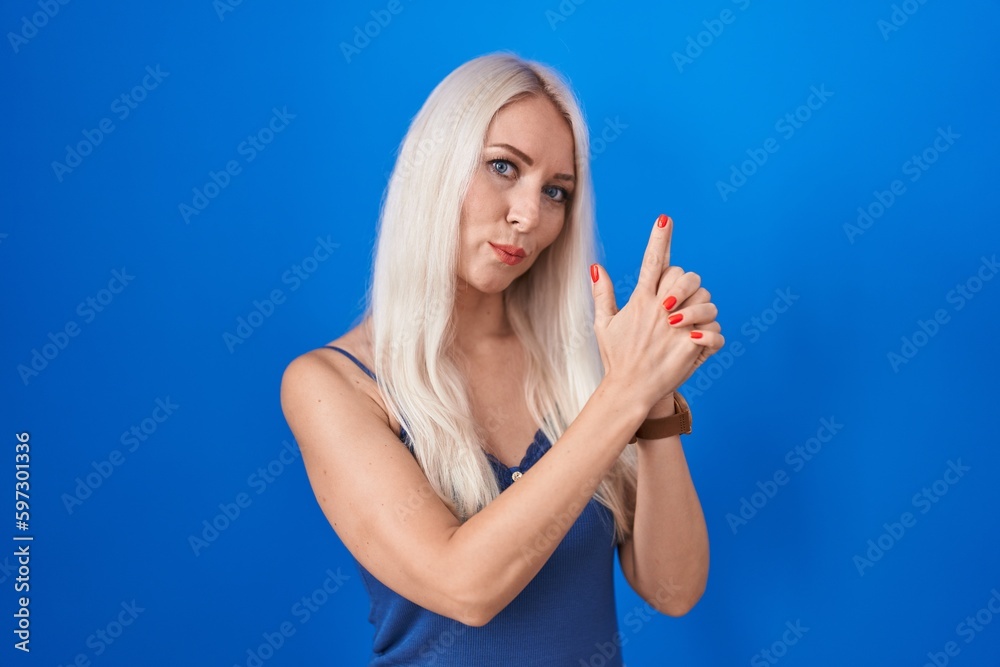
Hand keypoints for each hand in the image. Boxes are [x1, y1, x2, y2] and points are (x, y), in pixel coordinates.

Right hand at [590, 213, 722, 412]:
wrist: (630, 390)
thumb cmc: (616, 358)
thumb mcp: (604, 324)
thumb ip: (602, 294)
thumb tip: (595, 267)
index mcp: (640, 302)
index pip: (651, 262)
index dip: (659, 238)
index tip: (665, 218)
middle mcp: (660, 310)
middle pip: (685, 275)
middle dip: (687, 282)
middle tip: (679, 299)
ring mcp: (677, 327)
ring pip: (706, 300)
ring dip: (702, 308)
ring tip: (689, 322)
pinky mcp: (691, 345)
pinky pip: (714, 330)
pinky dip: (710, 335)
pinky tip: (697, 343)